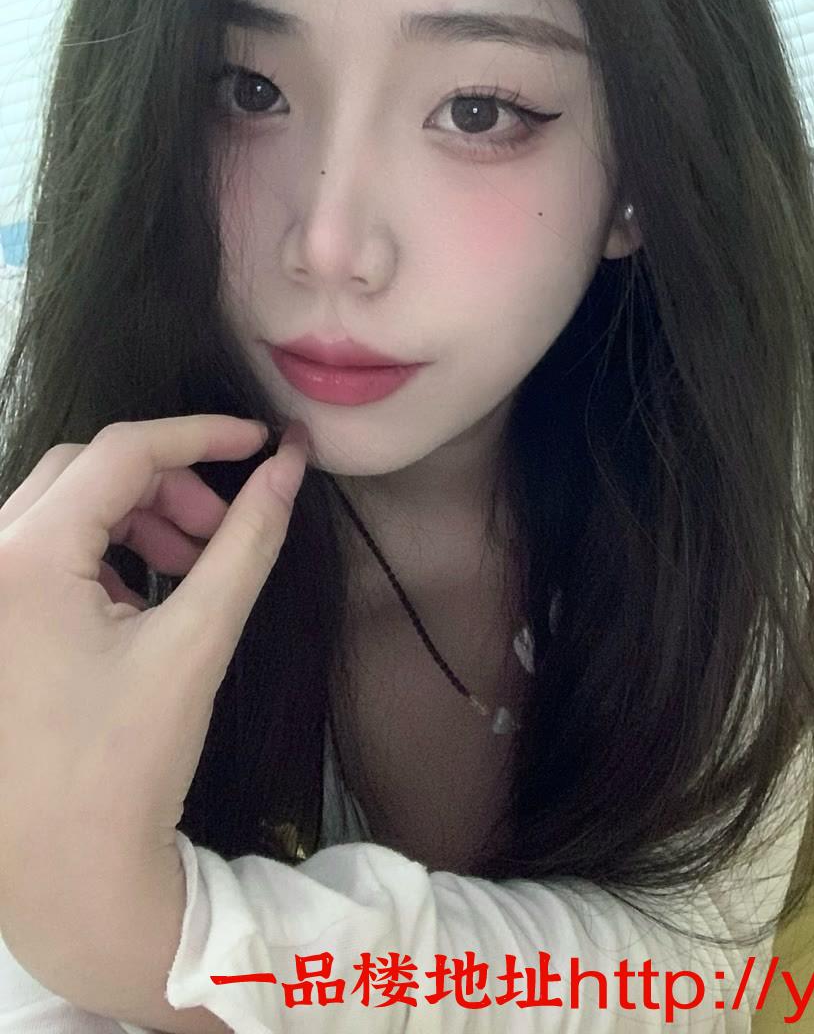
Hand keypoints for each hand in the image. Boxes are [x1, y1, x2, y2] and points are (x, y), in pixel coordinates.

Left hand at [0, 414, 308, 1004]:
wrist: (66, 875)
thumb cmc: (128, 761)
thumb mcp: (197, 640)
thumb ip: (248, 540)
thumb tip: (290, 464)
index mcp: (25, 557)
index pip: (122, 452)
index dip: (201, 435)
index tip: (261, 443)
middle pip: (86, 471)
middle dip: (167, 486)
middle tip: (222, 531)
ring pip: (63, 508)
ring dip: (135, 519)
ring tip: (191, 569)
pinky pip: (42, 553)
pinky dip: (101, 555)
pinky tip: (140, 606)